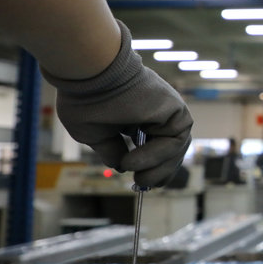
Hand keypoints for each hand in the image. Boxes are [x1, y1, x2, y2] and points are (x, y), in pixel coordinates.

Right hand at [42, 20, 192, 187]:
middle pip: (170, 152)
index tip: (139, 185)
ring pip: (175, 149)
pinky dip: (157, 155)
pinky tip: (134, 162)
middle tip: (141, 186)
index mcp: (140, 119)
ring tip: (134, 174)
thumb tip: (122, 167)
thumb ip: (113, 151)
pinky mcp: (176, 110)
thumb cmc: (86, 101)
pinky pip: (174, 140)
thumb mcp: (97, 135)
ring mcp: (169, 112)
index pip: (155, 149)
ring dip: (156, 167)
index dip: (152, 169)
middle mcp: (157, 115)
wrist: (91, 77)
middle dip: (159, 173)